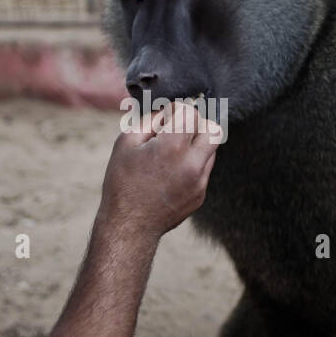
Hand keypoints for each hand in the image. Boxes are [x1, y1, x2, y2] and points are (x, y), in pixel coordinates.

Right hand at [98, 103, 219, 240]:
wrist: (130, 226)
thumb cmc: (122, 182)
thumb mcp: (126, 143)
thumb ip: (150, 119)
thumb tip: (166, 110)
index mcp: (172, 147)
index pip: (191, 113)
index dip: (177, 109)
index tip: (165, 116)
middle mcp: (192, 163)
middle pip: (213, 128)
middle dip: (196, 124)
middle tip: (176, 130)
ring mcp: (200, 181)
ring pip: (212, 149)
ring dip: (196, 144)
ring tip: (171, 153)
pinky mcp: (200, 195)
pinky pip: (204, 169)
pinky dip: (192, 164)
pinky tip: (171, 172)